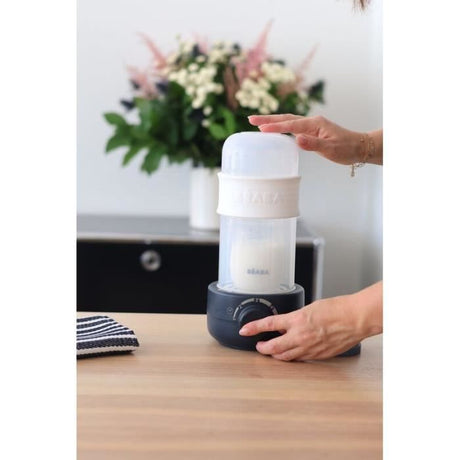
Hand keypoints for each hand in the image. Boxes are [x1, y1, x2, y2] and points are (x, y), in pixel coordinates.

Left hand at [239, 282, 382, 360]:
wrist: (354, 318)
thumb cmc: (337, 309)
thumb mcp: (310, 308)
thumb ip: (296, 317)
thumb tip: (287, 323)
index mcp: (296, 319)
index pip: (268, 324)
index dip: (253, 328)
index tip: (245, 330)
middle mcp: (300, 336)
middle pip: (273, 347)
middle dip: (262, 348)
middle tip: (258, 346)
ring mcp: (309, 348)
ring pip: (285, 357)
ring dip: (275, 355)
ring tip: (272, 352)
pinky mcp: (318, 356)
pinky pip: (300, 359)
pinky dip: (292, 357)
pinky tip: (291, 355)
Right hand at [248, 114, 381, 165]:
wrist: (359, 147)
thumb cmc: (347, 149)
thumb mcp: (331, 149)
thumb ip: (313, 144)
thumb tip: (297, 140)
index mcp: (315, 124)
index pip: (291, 125)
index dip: (275, 127)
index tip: (260, 128)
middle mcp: (312, 122)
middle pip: (286, 118)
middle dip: (268, 119)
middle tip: (250, 119)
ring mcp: (311, 126)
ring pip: (288, 121)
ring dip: (273, 121)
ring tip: (257, 123)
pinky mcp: (312, 131)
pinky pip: (292, 127)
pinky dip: (281, 127)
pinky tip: (274, 130)